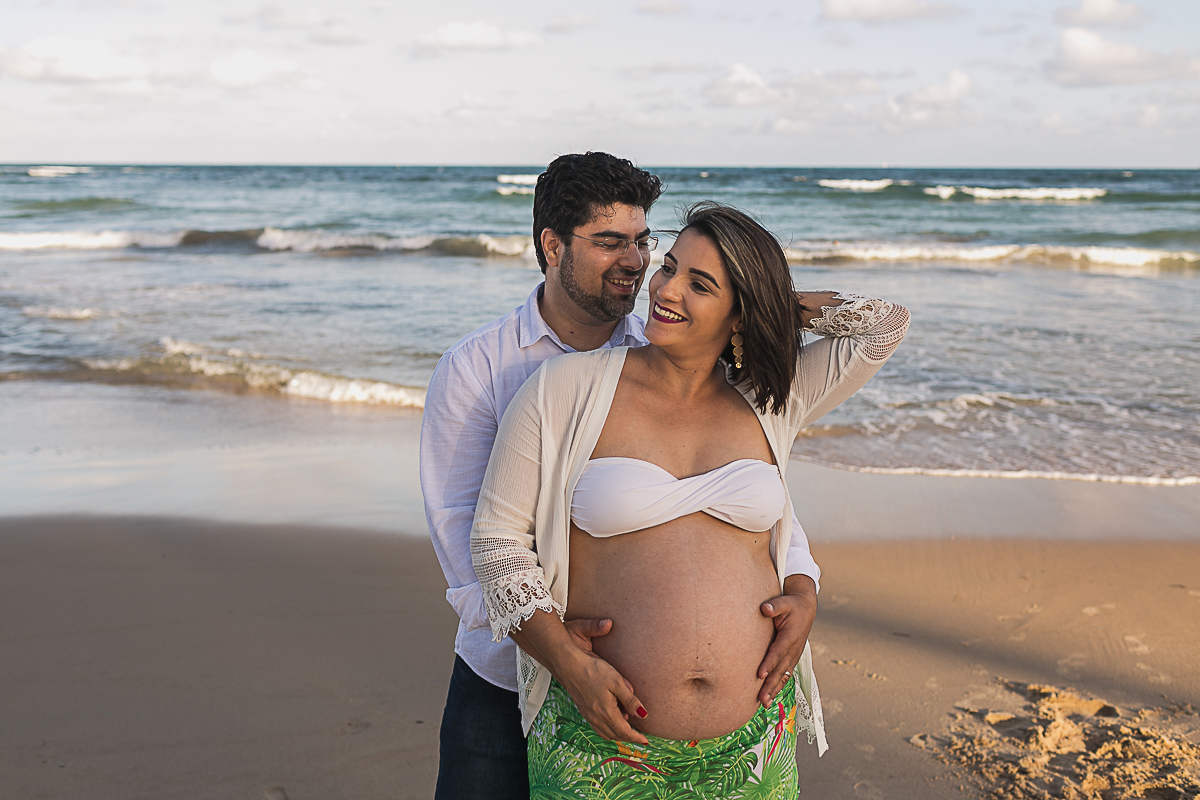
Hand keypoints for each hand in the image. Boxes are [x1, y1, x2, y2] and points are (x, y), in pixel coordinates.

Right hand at [555, 620, 648, 744]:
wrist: (569, 665)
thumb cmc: (594, 671)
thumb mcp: (617, 682)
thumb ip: (630, 700)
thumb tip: (643, 715)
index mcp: (606, 713)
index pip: (625, 732)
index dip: (636, 738)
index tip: (645, 741)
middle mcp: (596, 718)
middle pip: (616, 736)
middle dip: (628, 738)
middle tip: (639, 736)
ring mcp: (588, 716)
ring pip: (606, 734)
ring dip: (618, 735)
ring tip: (628, 728)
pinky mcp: (584, 711)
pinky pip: (598, 728)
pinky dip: (608, 730)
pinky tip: (612, 720)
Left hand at [756, 576, 816, 706]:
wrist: (806, 608)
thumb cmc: (792, 605)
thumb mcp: (784, 602)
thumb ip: (774, 606)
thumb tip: (764, 608)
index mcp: (790, 636)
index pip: (778, 652)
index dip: (769, 664)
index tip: (759, 675)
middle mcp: (794, 649)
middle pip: (781, 670)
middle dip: (771, 685)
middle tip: (761, 699)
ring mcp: (794, 655)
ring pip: (784, 675)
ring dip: (774, 690)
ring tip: (764, 703)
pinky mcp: (792, 658)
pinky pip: (786, 674)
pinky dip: (779, 686)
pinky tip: (770, 696)